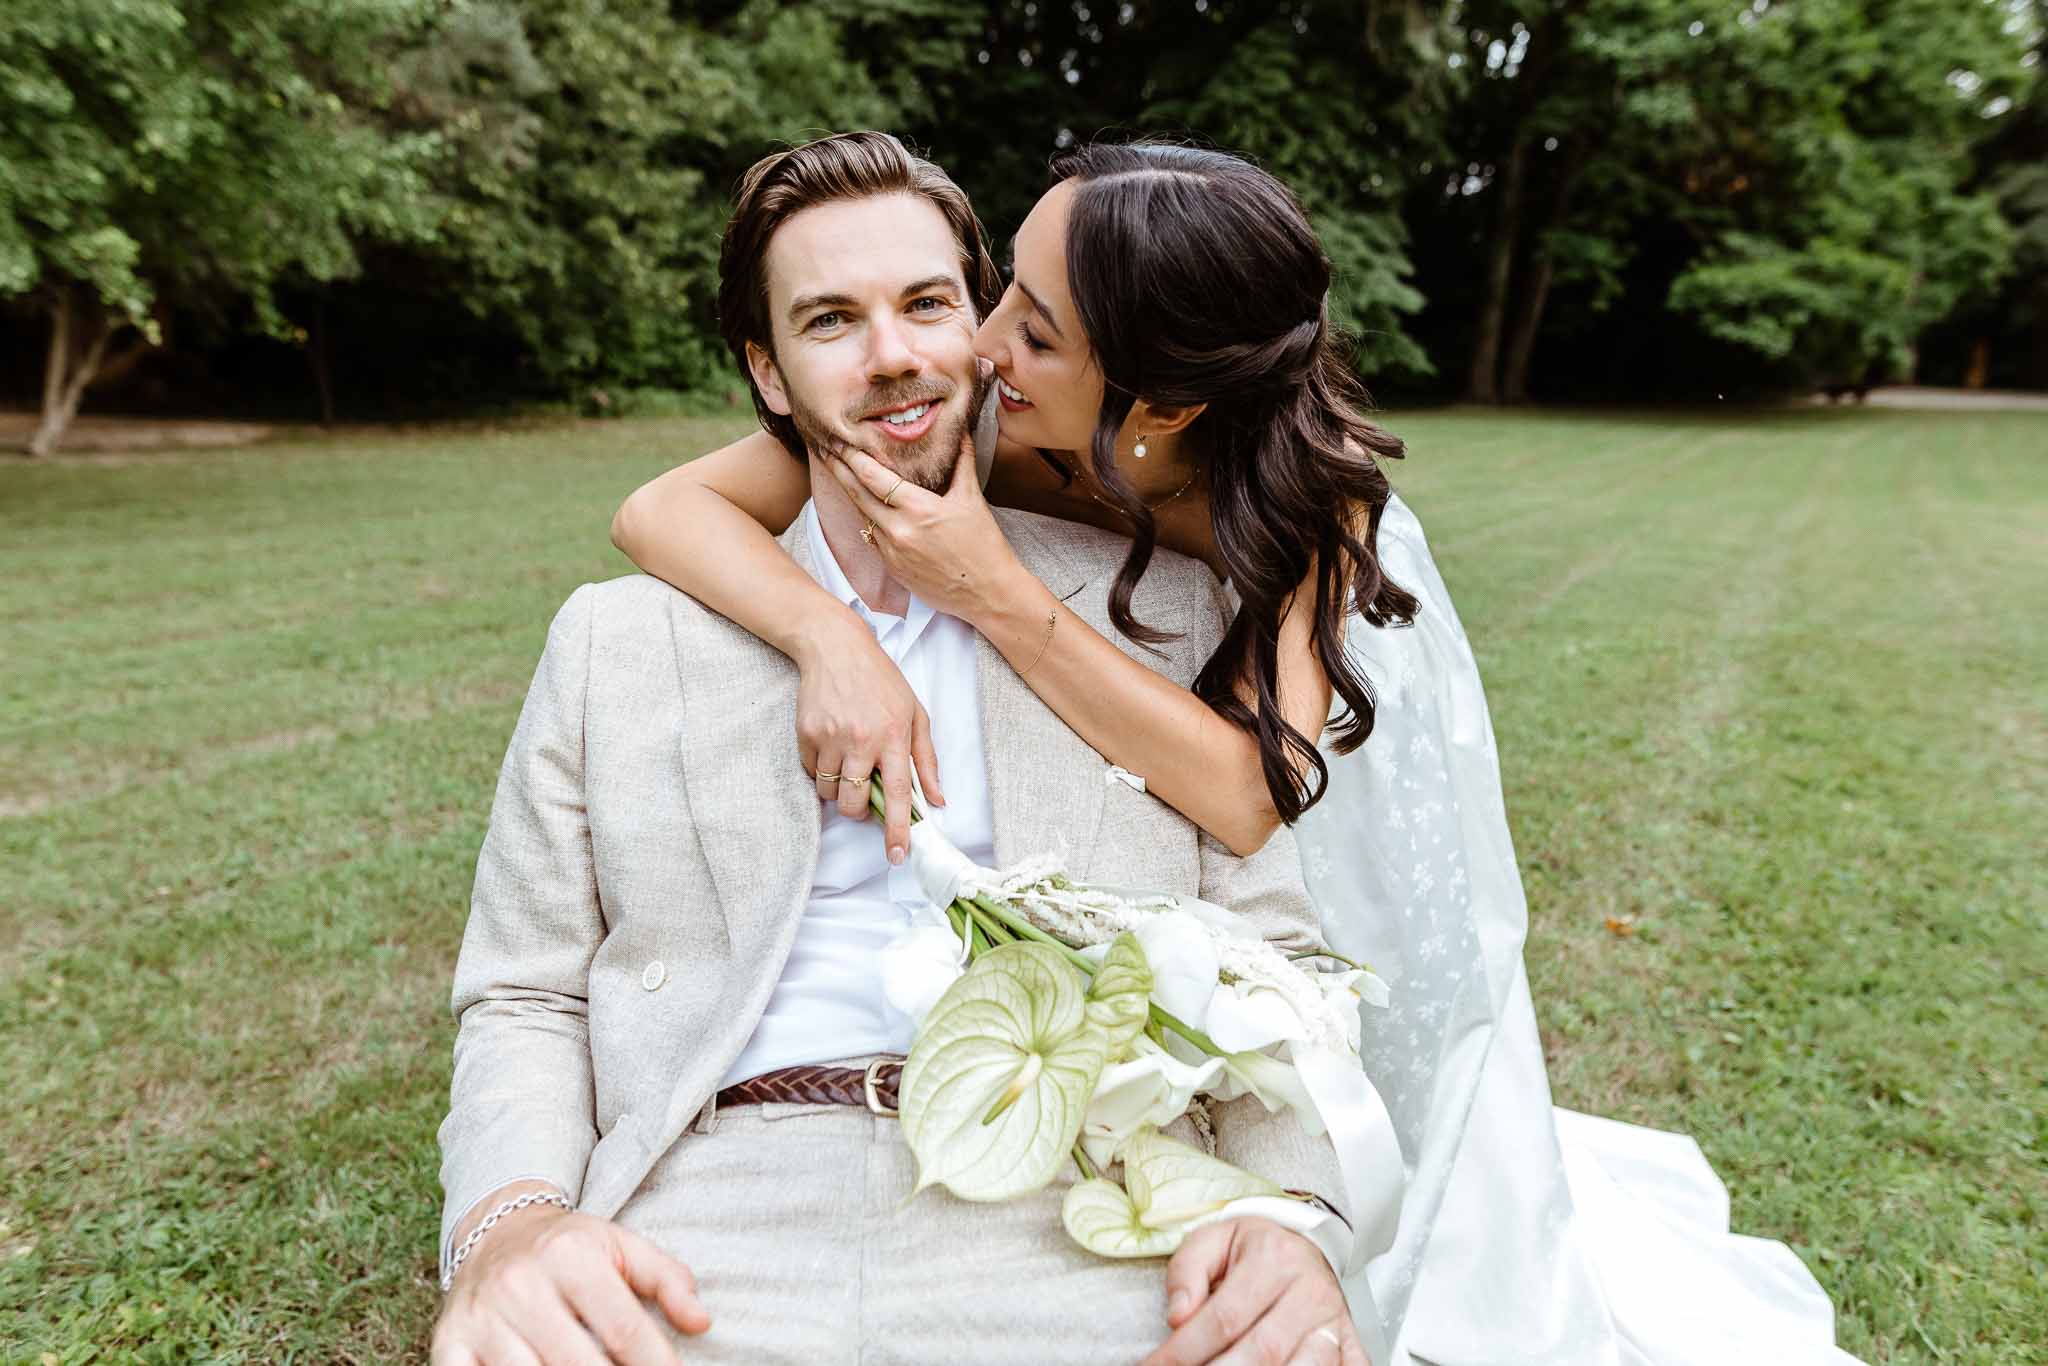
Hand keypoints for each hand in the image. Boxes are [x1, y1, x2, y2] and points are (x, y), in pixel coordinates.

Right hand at [432, 1204, 709, 1364]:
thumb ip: (667, 1279)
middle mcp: (520, 1284)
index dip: (656, 1365)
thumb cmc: (570, 1250)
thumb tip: (701, 1322)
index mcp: (569, 1254)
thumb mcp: (622, 1246)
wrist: (494, 1233)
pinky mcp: (448, 1344)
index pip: (623, 1328)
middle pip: (578, 1364)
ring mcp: (481, 1318)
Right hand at [794, 609, 943, 857]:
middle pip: (854, 803)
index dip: (898, 829)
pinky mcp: (806, 735)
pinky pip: (811, 774)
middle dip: (859, 811)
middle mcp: (861, 740)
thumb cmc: (881, 680)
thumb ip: (927, 759)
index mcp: (893, 736)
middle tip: (865, 793)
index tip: (898, 856)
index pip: (899, 793)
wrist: (836, 648)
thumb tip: (938, 800)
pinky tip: (831, 746)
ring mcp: (830, 738)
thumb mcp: (915, 713)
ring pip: (830, 793)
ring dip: (839, 790)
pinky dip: (821, 771)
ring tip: (848, 762)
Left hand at [821, 426, 1032, 626]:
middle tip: (824, 449)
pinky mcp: (892, 569)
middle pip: (856, 494)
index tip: (838, 440)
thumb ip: (962, 461)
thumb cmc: (984, 546)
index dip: (852, 457)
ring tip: (841, 473)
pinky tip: (868, 507)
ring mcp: (892, 552)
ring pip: (863, 516)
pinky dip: (871, 520)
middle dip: (839, 469)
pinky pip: (874, 538)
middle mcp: (899, 531)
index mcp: (919, 509)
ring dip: (852, 494)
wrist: (987, 593)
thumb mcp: (972, 499)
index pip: (873, 477)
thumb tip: (959, 429)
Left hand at [1142, 1218, 1367, 1365]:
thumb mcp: (1212, 1241)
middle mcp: (1308, 1290)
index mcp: (1272, 1258)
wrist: (1305, 1241)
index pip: (1223, 1318)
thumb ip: (1187, 1273)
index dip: (1184, 1350)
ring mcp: (1332, 1318)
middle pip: (1263, 1350)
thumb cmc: (1253, 1248)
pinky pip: (1348, 1365)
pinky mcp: (1347, 1338)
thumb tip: (1178, 1316)